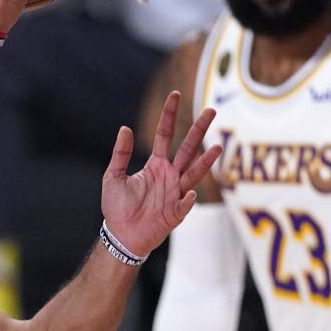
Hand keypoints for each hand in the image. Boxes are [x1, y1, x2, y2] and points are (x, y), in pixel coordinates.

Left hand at [101, 91, 221, 256]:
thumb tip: (124, 128)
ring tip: (217, 147)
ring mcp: (175, 192)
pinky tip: (190, 193)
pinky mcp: (175, 212)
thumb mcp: (113, 176)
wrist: (121, 235)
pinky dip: (188, 199)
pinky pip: (184, 203)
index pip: (164, 135)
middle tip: (212, 110)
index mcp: (155, 165)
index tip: (175, 95)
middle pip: (188, 148)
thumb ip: (120, 153)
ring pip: (194, 173)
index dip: (169, 115)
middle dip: (199, 129)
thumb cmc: (117, 207)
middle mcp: (169, 175)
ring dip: (205, 161)